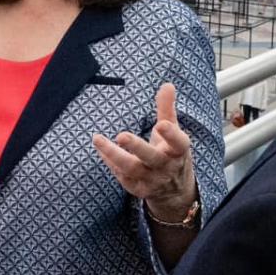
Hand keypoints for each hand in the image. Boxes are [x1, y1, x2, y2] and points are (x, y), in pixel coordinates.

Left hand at [92, 83, 196, 220]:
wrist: (175, 190)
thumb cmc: (170, 153)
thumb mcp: (173, 131)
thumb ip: (167, 108)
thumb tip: (168, 84)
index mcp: (178, 151)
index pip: (178, 143)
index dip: (171, 135)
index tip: (161, 124)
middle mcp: (166, 167)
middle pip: (151, 158)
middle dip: (136, 147)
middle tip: (121, 135)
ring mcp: (152, 180)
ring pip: (132, 169)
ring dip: (114, 155)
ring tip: (97, 139)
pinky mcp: (139, 189)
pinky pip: (122, 177)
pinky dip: (111, 164)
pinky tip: (101, 150)